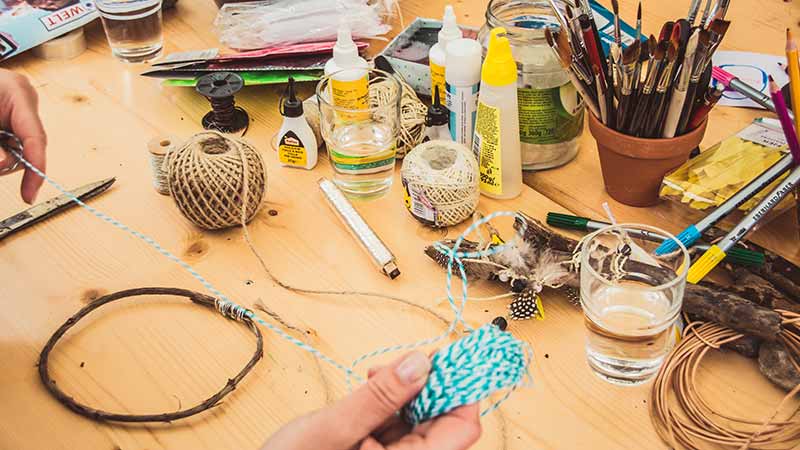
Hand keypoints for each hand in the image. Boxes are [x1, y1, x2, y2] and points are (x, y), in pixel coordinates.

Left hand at [0, 69, 45, 203]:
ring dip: (0, 157)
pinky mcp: (8, 118)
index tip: (29, 193)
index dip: (36, 169)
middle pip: (27, 147)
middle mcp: (22, 101)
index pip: (36, 137)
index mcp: (18, 92)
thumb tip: (4, 165)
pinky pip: (10, 144)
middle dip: (6, 162)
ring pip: (17, 149)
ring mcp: (16, 109)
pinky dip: (0, 152)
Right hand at [262, 351, 480, 449]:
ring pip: (421, 416)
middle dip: (424, 385)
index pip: (462, 427)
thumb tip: (420, 363)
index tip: (446, 357)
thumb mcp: (333, 428)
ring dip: (403, 391)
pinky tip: (369, 389)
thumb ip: (378, 397)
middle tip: (397, 363)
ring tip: (373, 378)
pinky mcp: (382, 449)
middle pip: (443, 418)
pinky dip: (388, 401)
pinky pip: (400, 421)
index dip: (459, 389)